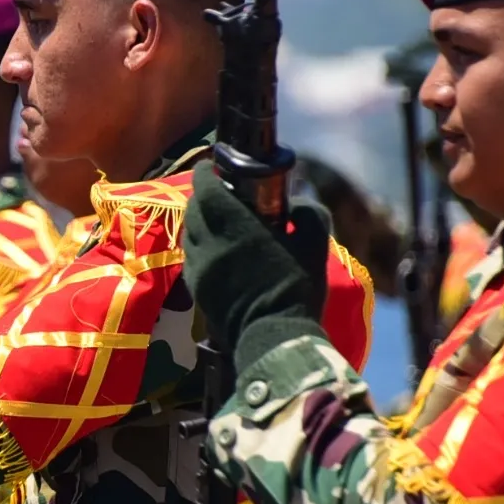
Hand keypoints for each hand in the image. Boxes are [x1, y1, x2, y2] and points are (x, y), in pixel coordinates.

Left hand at [182, 166, 330, 372]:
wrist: (273, 336)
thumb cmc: (296, 287)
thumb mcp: (314, 244)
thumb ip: (308, 213)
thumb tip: (296, 202)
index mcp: (233, 224)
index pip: (205, 186)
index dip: (207, 172)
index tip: (214, 166)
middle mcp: (208, 241)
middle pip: (194, 207)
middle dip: (204, 195)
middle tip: (221, 193)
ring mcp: (197, 265)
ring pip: (189, 231)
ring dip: (200, 221)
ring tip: (218, 223)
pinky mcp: (194, 287)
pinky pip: (190, 256)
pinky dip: (199, 246)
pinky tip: (217, 252)